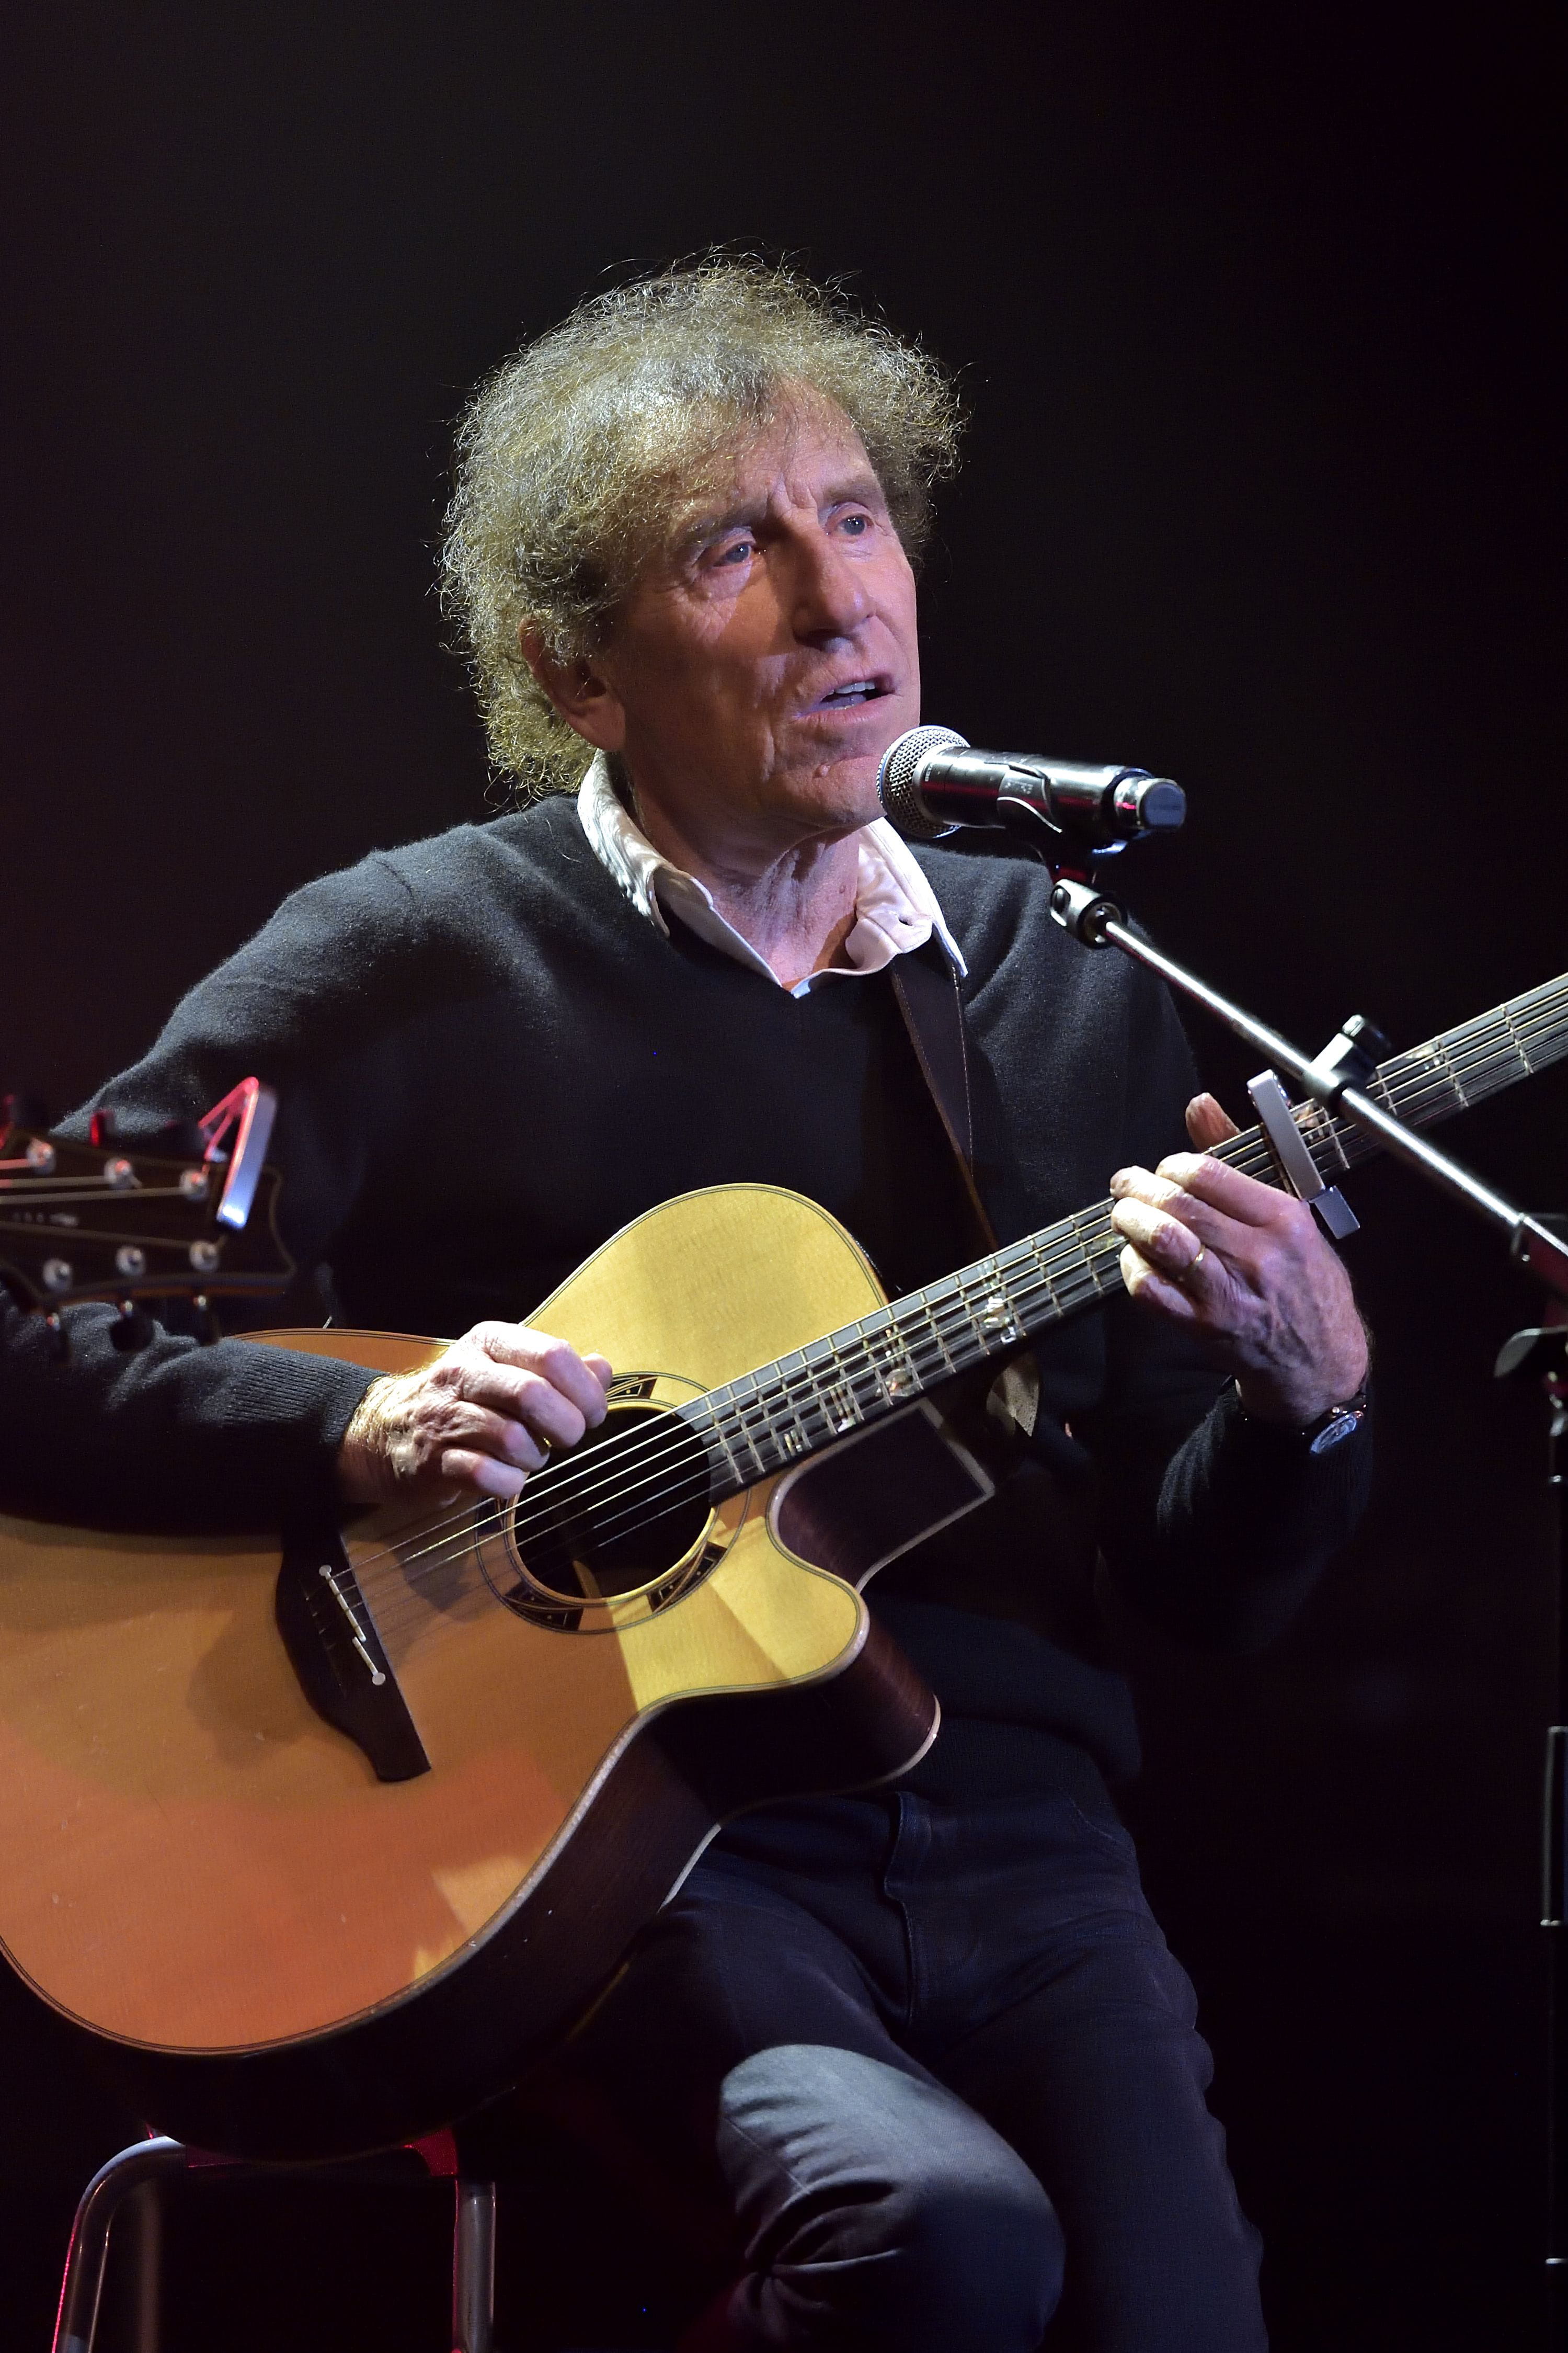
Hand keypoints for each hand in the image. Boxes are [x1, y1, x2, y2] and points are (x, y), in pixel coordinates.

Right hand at [337, 1322, 612, 1506]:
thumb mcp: (509, 1371)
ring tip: (530, 1457)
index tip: (591, 1414)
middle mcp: (463, 1373)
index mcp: (490, 1343)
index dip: (586, 1390)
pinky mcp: (432, 1460)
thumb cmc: (466, 1401)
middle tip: (566, 1439)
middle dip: (565, 1425)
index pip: (553, 1355)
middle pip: (532, 1393)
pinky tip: (508, 1480)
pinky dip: (508, 1484)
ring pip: (510, 1437)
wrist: (388, 1430)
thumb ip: (559, 1370)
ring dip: (535, 1457)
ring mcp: (444, 1417)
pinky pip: (485, 1475)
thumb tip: (603, 1368)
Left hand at [1108, 1094, 1368, 1424]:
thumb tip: (1200, 1106)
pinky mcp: (1207, 1326)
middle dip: (1138, 1189)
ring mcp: (1231, 1292)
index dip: (1171, 1166)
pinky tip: (1134, 1259)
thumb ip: (1239, 1159)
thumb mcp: (1290, 1215)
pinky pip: (1152, 1291)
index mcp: (1283, 1219)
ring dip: (1131, 1223)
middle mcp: (1259, 1254)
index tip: (1162, 1170)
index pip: (1207, 1174)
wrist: (1319, 1359)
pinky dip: (1133, 1269)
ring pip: (1163, 1243)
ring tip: (1123, 1216)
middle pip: (1179, 1205)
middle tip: (1124, 1187)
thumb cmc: (1304, 1281)